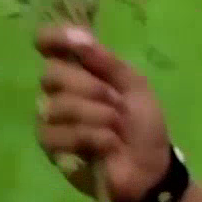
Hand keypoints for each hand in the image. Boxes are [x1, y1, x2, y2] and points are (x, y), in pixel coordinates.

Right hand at [33, 24, 173, 201]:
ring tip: (116, 128)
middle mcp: (62, 91)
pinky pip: (59, 133)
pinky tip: (107, 145)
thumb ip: (107, 61)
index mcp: (83, 72)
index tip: (64, 41)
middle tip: (116, 102)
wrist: (149, 165)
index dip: (52, 39)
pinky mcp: (52, 146)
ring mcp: (53, 119)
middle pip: (52, 74)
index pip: (51, 46)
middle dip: (91, 89)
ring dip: (98, 117)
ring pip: (58, 105)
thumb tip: (77, 36)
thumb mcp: (135, 87)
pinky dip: (91, 138)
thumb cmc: (144, 124)